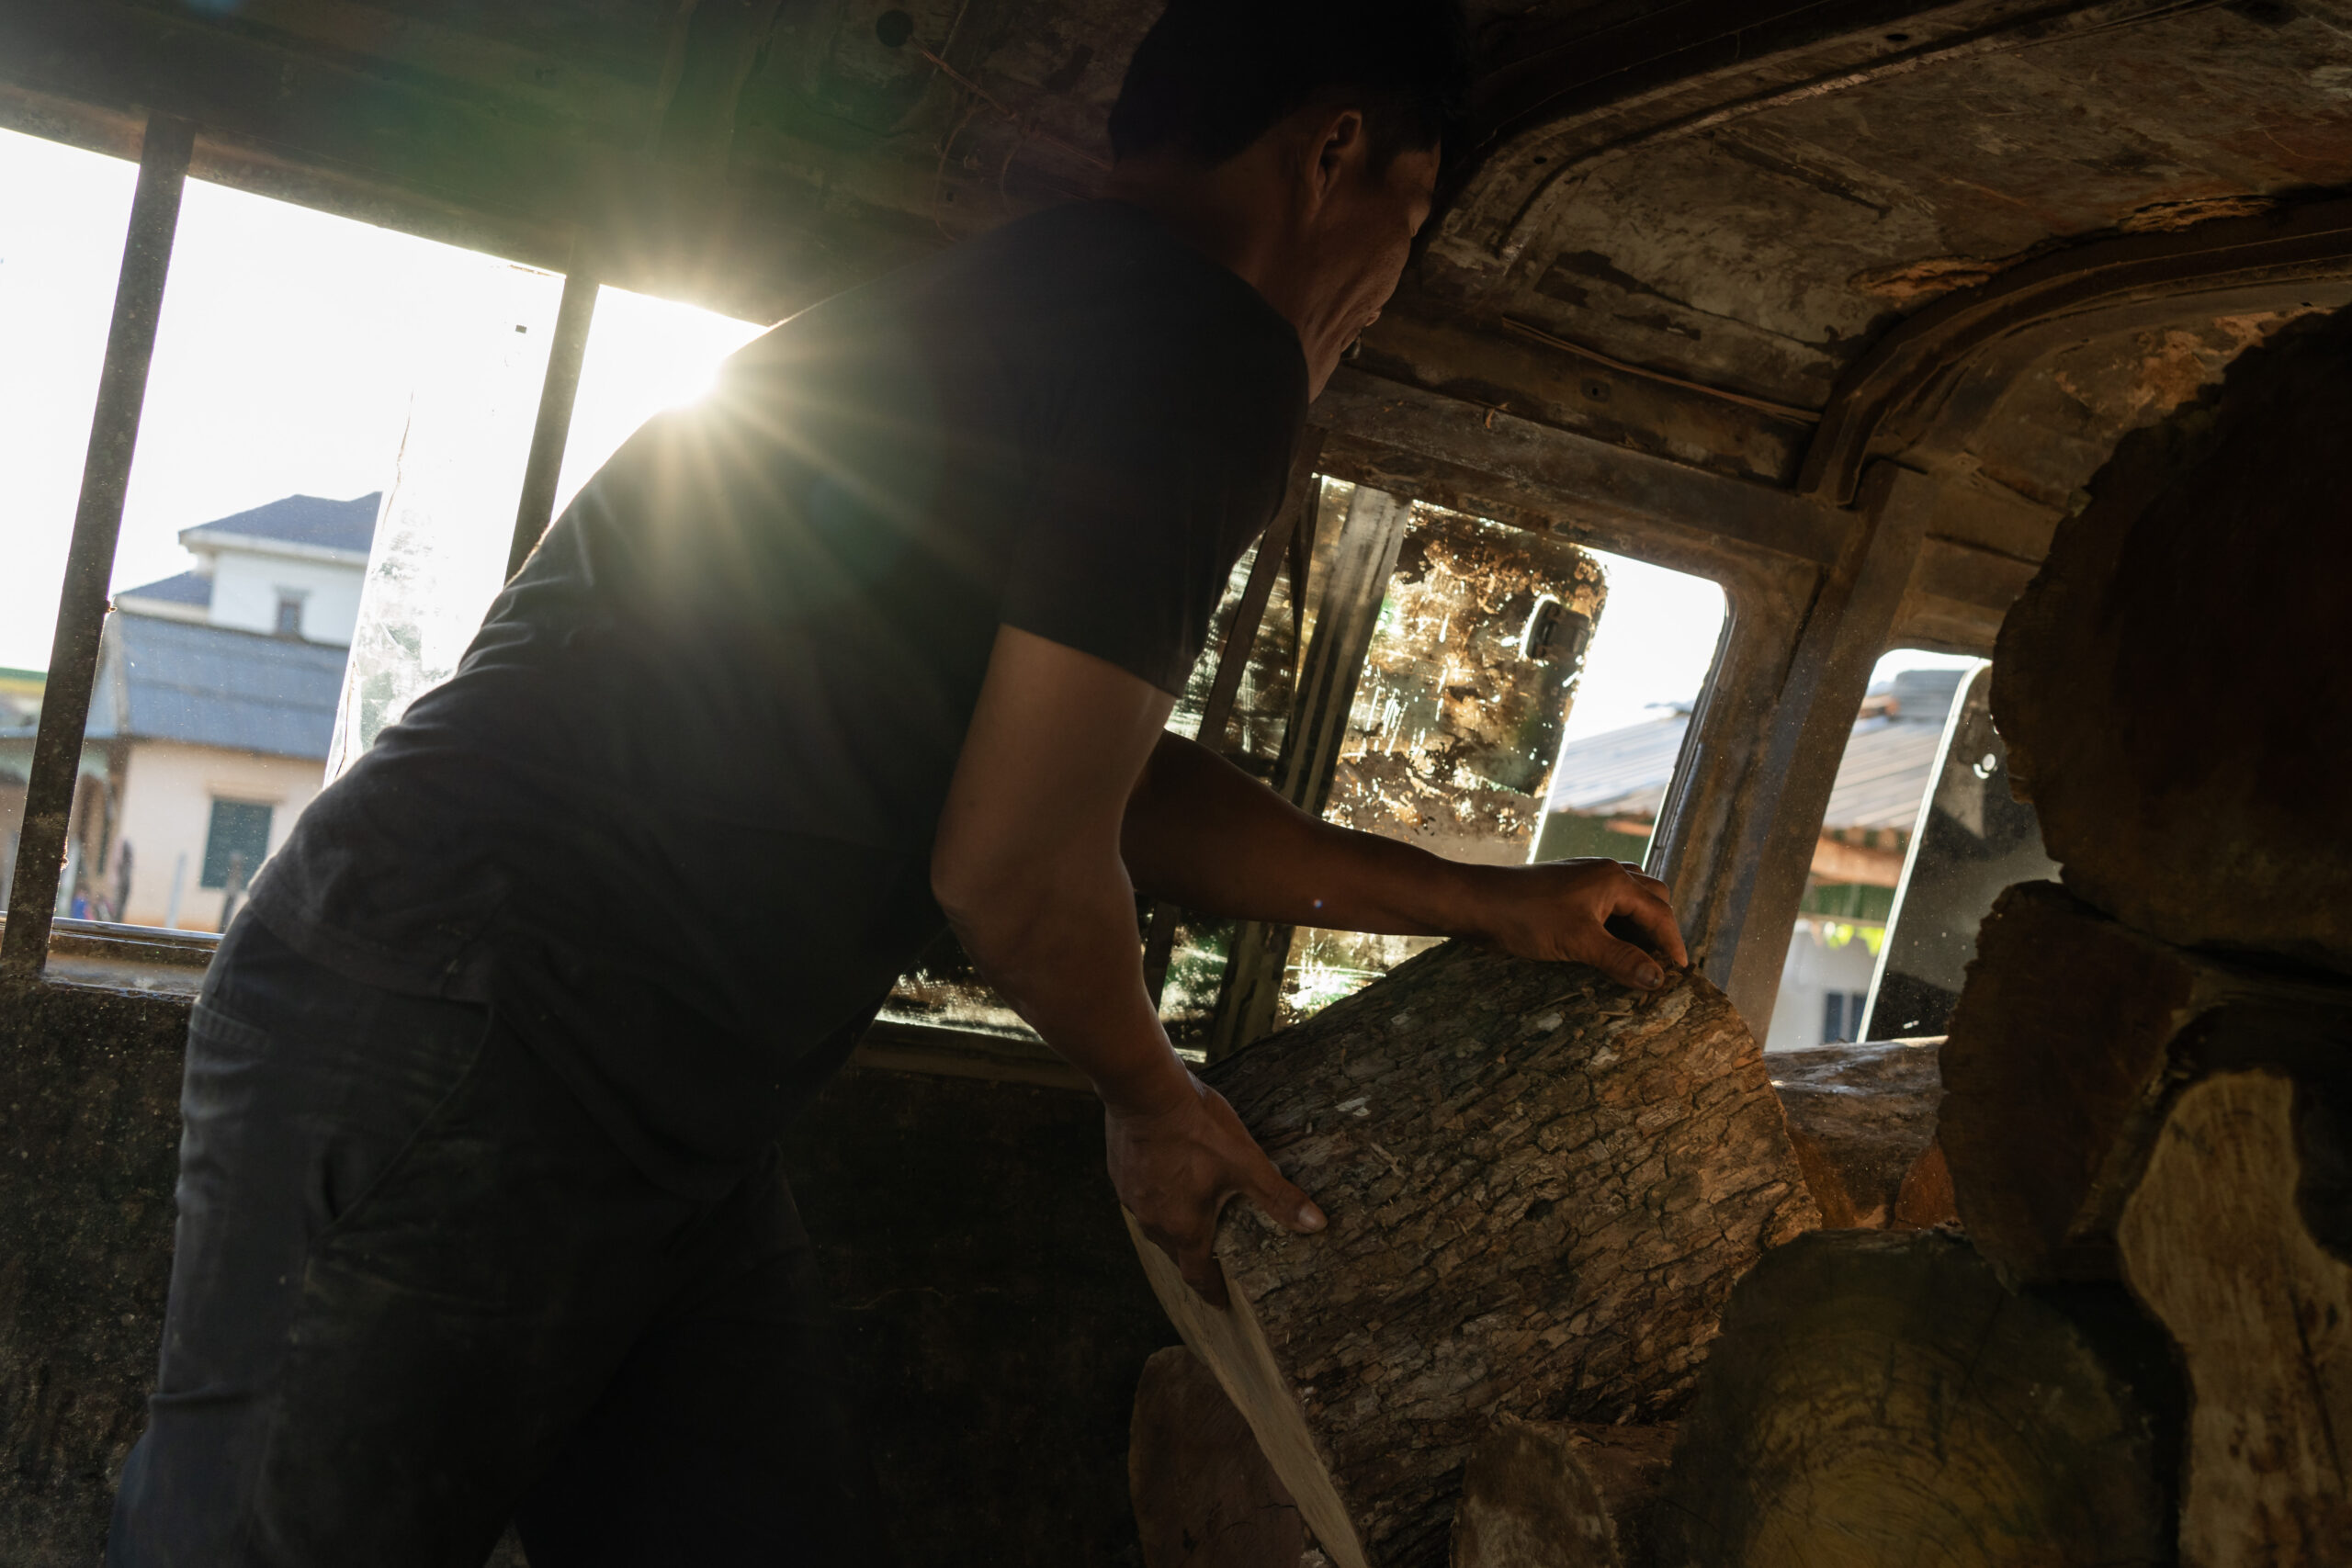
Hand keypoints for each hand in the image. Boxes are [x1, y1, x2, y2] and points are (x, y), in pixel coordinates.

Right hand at [1107, 1071, 1325, 1307]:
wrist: (1145, 1090)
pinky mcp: (1120, 1174)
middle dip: (1194, 1257)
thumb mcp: (1246, 1162)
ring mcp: (1132, 1198)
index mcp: (1184, 1228)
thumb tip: (1317, 1225)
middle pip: (1175, 1252)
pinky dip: (1157, 1197)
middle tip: (1212, 1256)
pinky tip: (1168, 1179)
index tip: (1220, 1300)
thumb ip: (1279, 1197)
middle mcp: (1153, 1221)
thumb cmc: (1197, 1128)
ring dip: (1173, 1225)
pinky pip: (1140, 1198)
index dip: (1211, 1290)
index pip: (1197, 1275)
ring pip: (1155, 1224)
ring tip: (1192, 1217)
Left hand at [1466, 858, 1689, 988]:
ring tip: (1637, 954)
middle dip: (1660, 928)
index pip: (1659, 912)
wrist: (1475, 901)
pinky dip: (1615, 921)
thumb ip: (1620, 959)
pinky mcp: (1565, 888)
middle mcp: (1603, 872)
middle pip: (1650, 897)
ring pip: (1627, 896)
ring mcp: (1583, 877)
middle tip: (1660, 962)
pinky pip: (1605, 901)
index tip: (1680, 972)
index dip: (1672, 943)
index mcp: (1614, 880)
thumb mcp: (1578, 942)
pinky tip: (1605, 942)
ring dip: (1638, 923)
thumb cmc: (1525, 917)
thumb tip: (1658, 978)